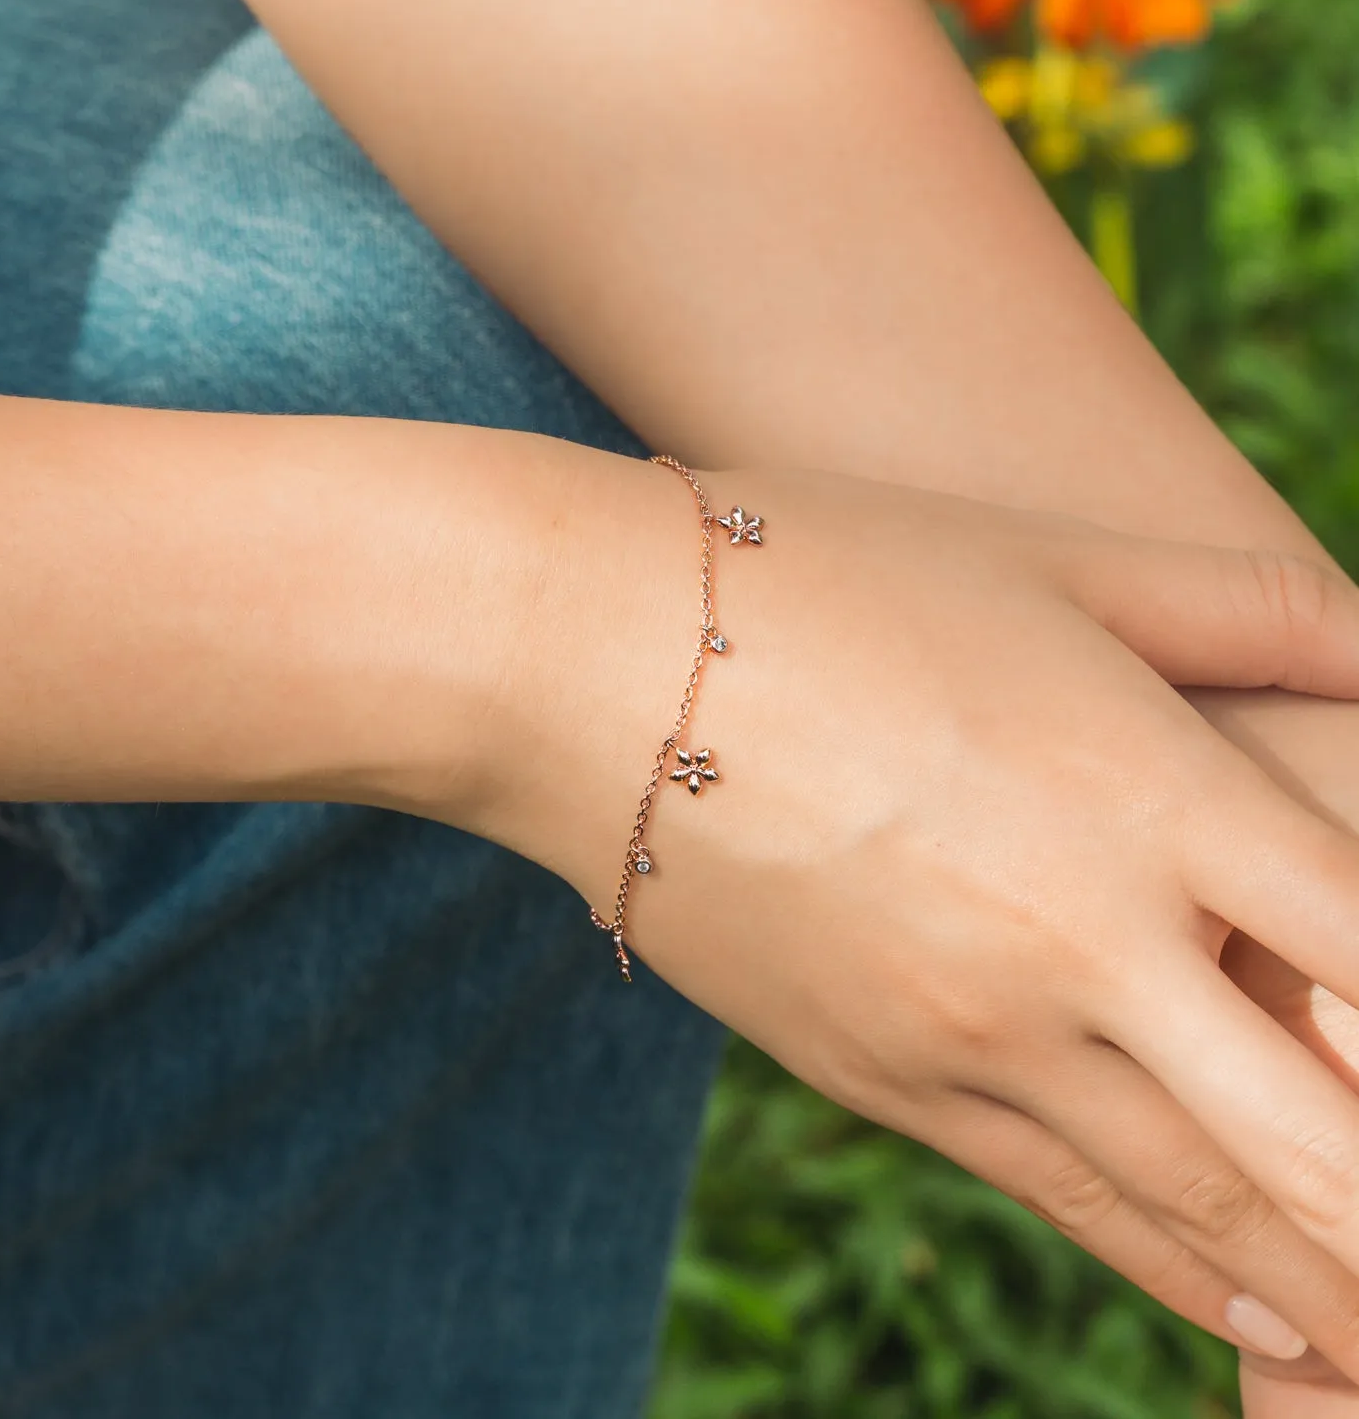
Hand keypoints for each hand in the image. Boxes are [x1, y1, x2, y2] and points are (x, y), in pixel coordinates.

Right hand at [486, 462, 1358, 1373]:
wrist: (588, 661)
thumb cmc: (824, 577)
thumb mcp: (1048, 559)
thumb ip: (1252, 605)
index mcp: (1148, 793)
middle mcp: (1079, 942)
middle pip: (1326, 1145)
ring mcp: (970, 1031)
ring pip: (1203, 1209)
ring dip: (1333, 1284)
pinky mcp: (878, 1076)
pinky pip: (1067, 1201)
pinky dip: (1186, 1270)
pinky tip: (1262, 1313)